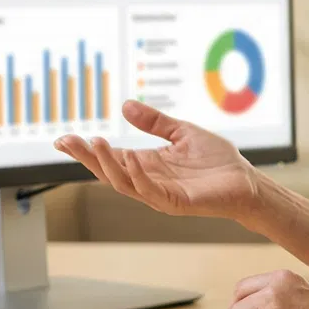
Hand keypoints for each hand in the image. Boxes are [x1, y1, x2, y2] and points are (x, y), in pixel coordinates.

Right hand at [56, 101, 260, 220]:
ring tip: (95, 143)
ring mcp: (159, 194)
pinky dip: (137, 176)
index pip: (109, 158)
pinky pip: (149, 191)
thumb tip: (126, 105)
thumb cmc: (217, 161)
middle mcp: (148, 180)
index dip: (86, 150)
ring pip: (123, 183)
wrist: (245, 181)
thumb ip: (155, 122)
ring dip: (108, 164)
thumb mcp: (182, 132)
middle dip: (87, 157)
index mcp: (147, 164)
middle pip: (108, 172)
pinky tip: (129, 158)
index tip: (63, 139)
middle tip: (68, 141)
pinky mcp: (175, 202)